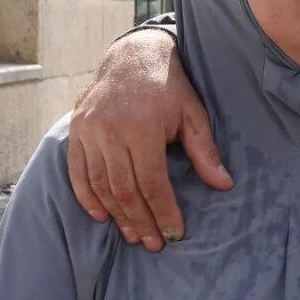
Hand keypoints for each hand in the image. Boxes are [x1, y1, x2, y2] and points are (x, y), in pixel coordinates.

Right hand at [67, 29, 231, 250]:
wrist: (133, 55)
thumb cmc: (168, 87)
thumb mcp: (192, 113)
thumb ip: (204, 150)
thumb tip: (223, 184)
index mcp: (141, 127)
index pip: (152, 182)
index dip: (163, 211)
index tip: (174, 233)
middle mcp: (110, 130)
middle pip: (124, 189)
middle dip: (141, 221)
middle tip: (155, 244)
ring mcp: (88, 130)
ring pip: (100, 185)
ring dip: (117, 215)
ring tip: (134, 236)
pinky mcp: (76, 130)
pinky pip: (77, 172)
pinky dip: (87, 197)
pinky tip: (102, 216)